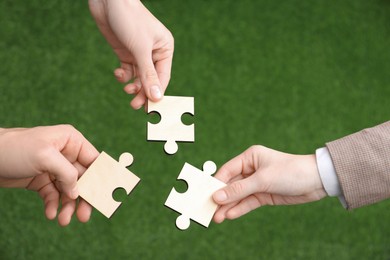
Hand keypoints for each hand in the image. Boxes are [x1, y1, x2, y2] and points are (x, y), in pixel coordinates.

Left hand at [0, 125, 98, 225]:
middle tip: (84, 216)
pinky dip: (54, 205)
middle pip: (84, 179)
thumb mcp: (45, 156)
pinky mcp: (42, 180)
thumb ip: (67, 173)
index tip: (108, 195)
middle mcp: (66, 154)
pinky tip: (51, 214)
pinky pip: (54, 195)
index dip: (102, 177)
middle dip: (84, 198)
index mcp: (71, 141)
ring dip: (68, 206)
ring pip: (69, 190)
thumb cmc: (15, 148)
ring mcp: (54, 168)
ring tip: (63, 220)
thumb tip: (78, 192)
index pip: (93, 160)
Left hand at [89, 0, 173, 108]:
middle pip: (151, 79)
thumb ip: (148, 74)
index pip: (163, 77)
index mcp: (165, 49)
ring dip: (133, 86)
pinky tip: (118, 73)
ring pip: (139, 77)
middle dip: (143, 92)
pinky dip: (123, 76)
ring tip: (126, 90)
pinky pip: (128, 71)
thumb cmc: (129, 19)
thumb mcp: (140, 49)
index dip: (157, 93)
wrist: (108, 1)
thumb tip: (156, 97)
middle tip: (135, 105)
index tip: (150, 108)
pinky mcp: (126, 53)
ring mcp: (139, 53)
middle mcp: (154, 53)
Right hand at [212, 145, 326, 222]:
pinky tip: (230, 215)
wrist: (317, 181)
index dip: (216, 183)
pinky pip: (248, 202)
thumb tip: (217, 196)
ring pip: (238, 196)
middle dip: (221, 198)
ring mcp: (257, 183)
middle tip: (208, 210)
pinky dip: (239, 209)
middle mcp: (251, 169)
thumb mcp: (262, 180)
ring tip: (217, 218)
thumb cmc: (291, 171)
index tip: (205, 195)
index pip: (227, 170)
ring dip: (228, 206)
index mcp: (250, 157)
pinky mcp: (264, 194)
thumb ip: (239, 189)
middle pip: (231, 185)